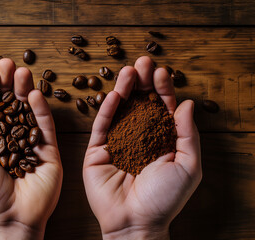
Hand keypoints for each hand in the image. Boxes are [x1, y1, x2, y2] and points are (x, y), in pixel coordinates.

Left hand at [0, 59, 62, 239]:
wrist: (8, 218)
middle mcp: (7, 136)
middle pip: (8, 103)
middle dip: (7, 82)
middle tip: (8, 63)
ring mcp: (28, 141)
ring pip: (27, 110)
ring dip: (24, 89)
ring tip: (22, 72)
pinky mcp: (47, 149)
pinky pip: (45, 126)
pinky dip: (40, 109)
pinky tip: (34, 94)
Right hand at [83, 56, 201, 239]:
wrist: (136, 222)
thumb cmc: (165, 198)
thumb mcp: (188, 165)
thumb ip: (187, 134)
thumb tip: (186, 103)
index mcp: (160, 141)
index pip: (161, 109)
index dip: (162, 90)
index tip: (162, 72)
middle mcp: (138, 138)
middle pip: (139, 104)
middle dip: (142, 82)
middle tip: (143, 62)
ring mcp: (116, 143)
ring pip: (120, 110)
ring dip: (125, 88)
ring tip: (129, 70)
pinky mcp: (97, 150)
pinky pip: (102, 125)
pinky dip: (108, 108)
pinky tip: (115, 93)